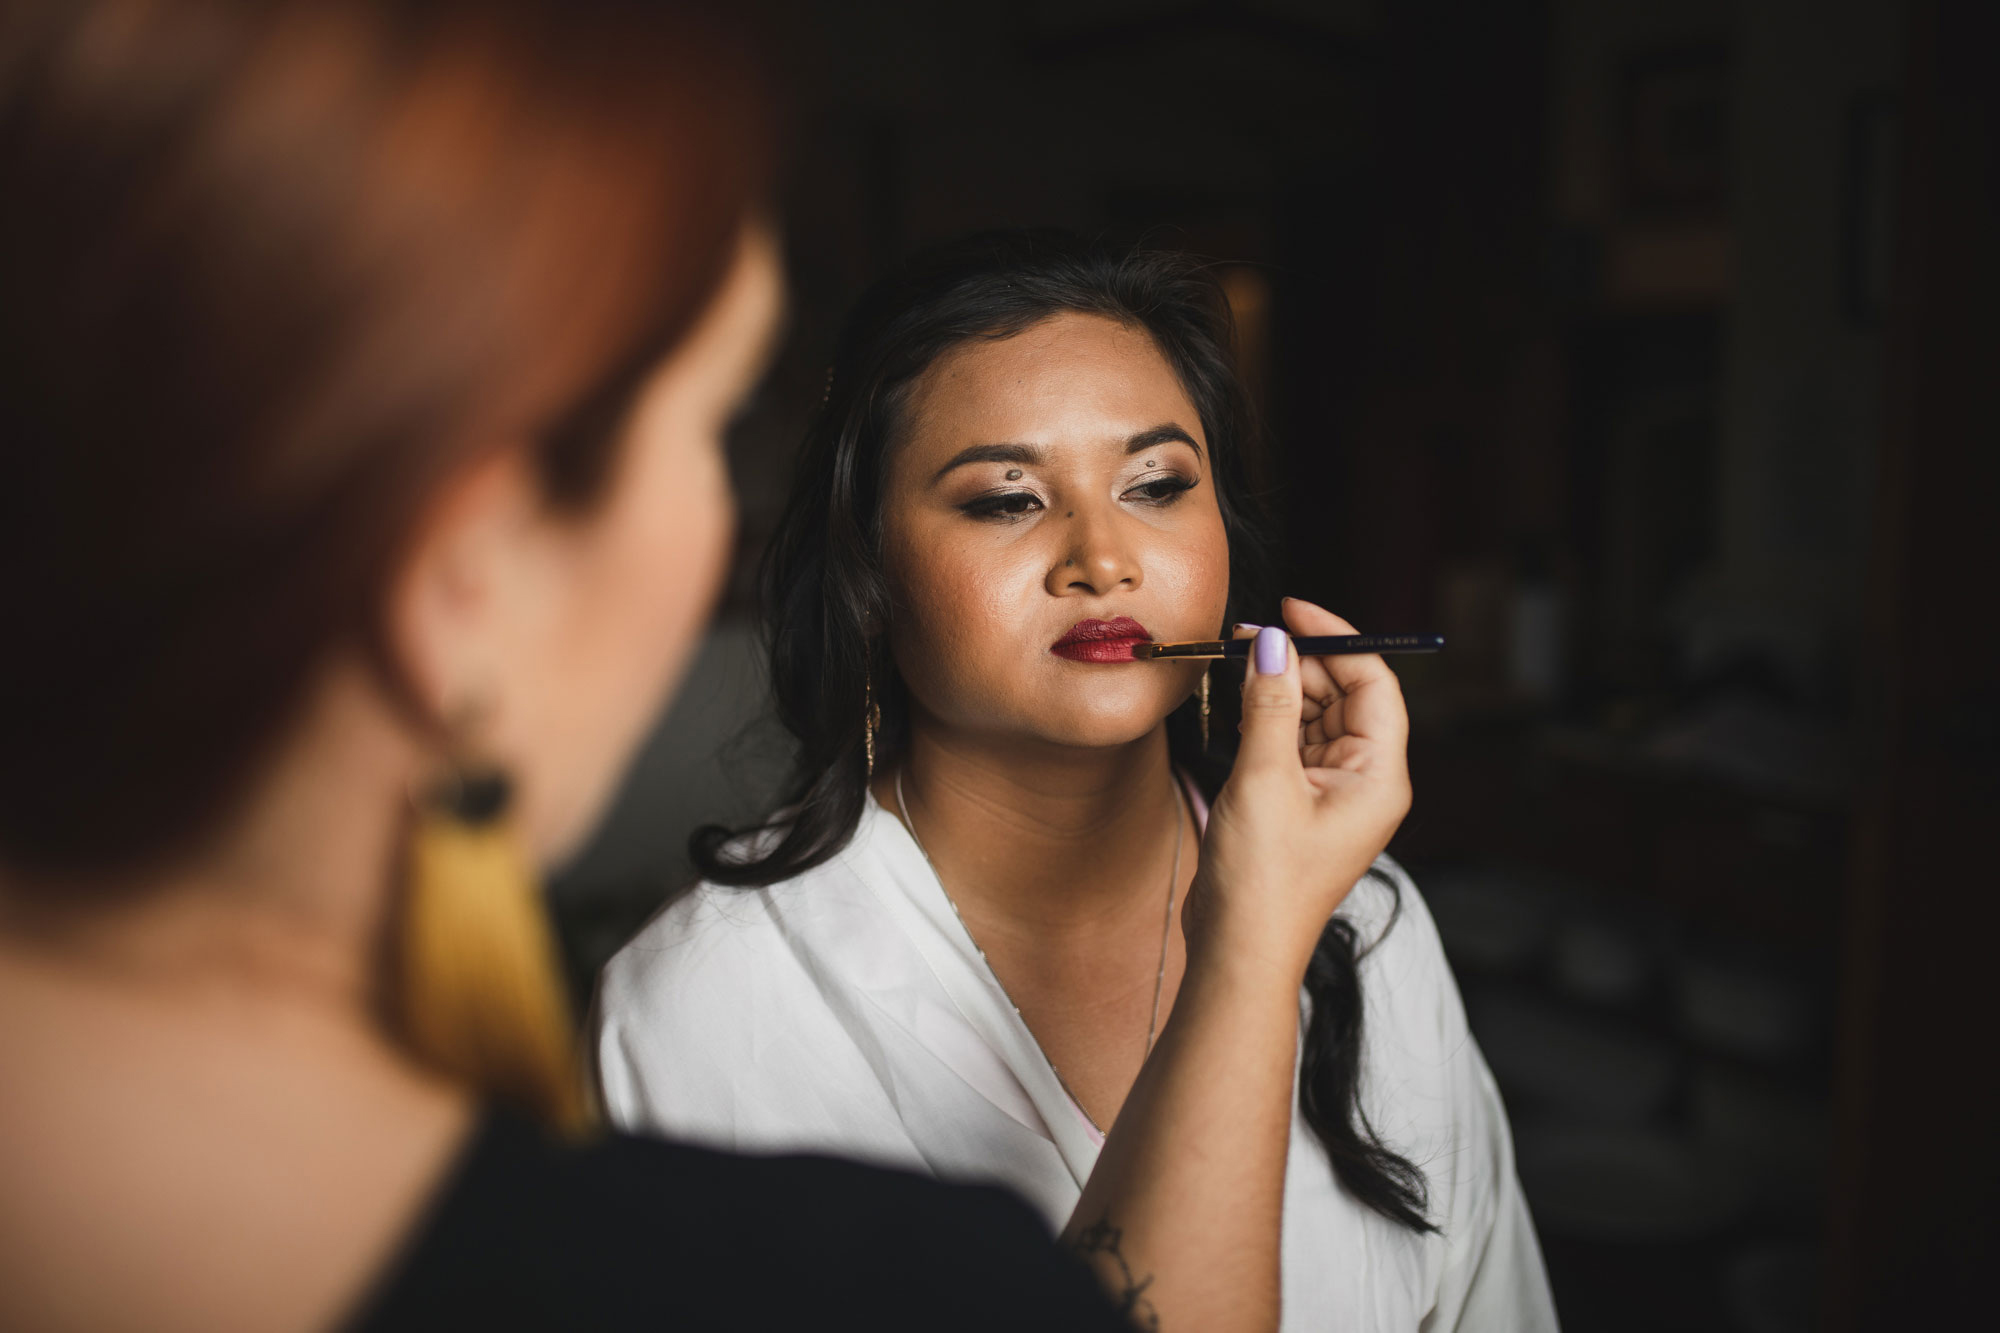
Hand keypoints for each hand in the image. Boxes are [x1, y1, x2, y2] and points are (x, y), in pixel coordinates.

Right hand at [1185, 598, 1412, 976]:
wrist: (1240, 950)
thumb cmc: (1262, 881)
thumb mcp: (1264, 779)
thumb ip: (1271, 704)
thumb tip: (1270, 641)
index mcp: (1380, 776)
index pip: (1373, 682)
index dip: (1336, 638)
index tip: (1291, 610)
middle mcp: (1365, 782)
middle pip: (1343, 695)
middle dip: (1299, 661)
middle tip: (1247, 637)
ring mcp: (1333, 794)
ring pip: (1315, 716)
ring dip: (1279, 689)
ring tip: (1236, 666)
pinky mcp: (1300, 805)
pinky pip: (1292, 744)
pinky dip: (1268, 720)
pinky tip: (1238, 708)